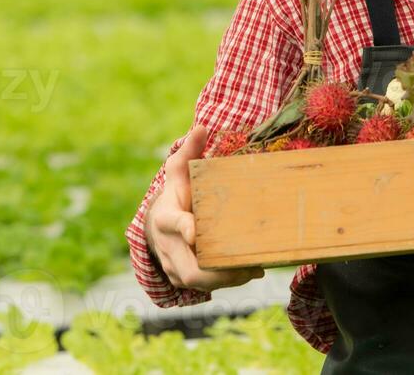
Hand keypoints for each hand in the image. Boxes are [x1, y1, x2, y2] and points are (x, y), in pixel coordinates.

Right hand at [146, 125, 265, 292]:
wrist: (158, 224)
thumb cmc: (175, 193)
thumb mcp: (178, 170)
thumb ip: (189, 151)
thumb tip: (202, 127)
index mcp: (165, 217)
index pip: (172, 223)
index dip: (183, 228)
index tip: (195, 231)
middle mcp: (167, 246)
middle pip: (190, 267)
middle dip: (219, 269)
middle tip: (248, 263)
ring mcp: (173, 266)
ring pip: (199, 282)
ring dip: (228, 278)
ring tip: (255, 267)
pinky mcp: (182, 279)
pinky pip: (204, 287)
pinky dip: (227, 281)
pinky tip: (251, 271)